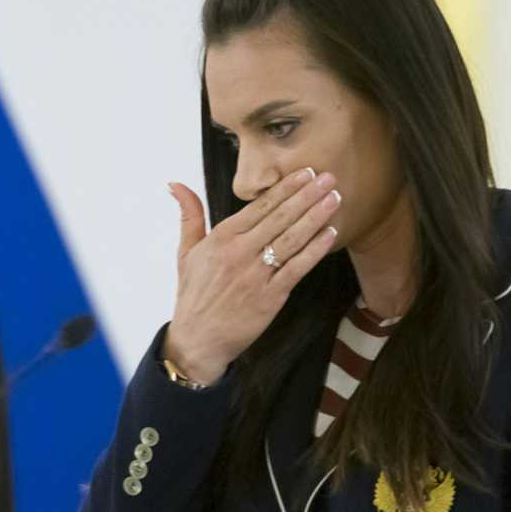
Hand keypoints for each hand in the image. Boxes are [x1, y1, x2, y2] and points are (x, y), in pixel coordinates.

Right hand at [162, 168, 341, 383]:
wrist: (198, 339)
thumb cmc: (194, 294)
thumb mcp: (186, 251)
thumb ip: (189, 215)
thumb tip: (176, 184)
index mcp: (222, 238)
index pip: (260, 206)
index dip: (286, 188)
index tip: (305, 172)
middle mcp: (240, 253)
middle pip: (281, 217)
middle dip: (307, 195)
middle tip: (329, 177)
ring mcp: (256, 275)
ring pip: (292, 239)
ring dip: (316, 216)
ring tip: (334, 198)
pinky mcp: (270, 297)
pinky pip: (297, 268)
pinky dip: (315, 250)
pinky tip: (330, 234)